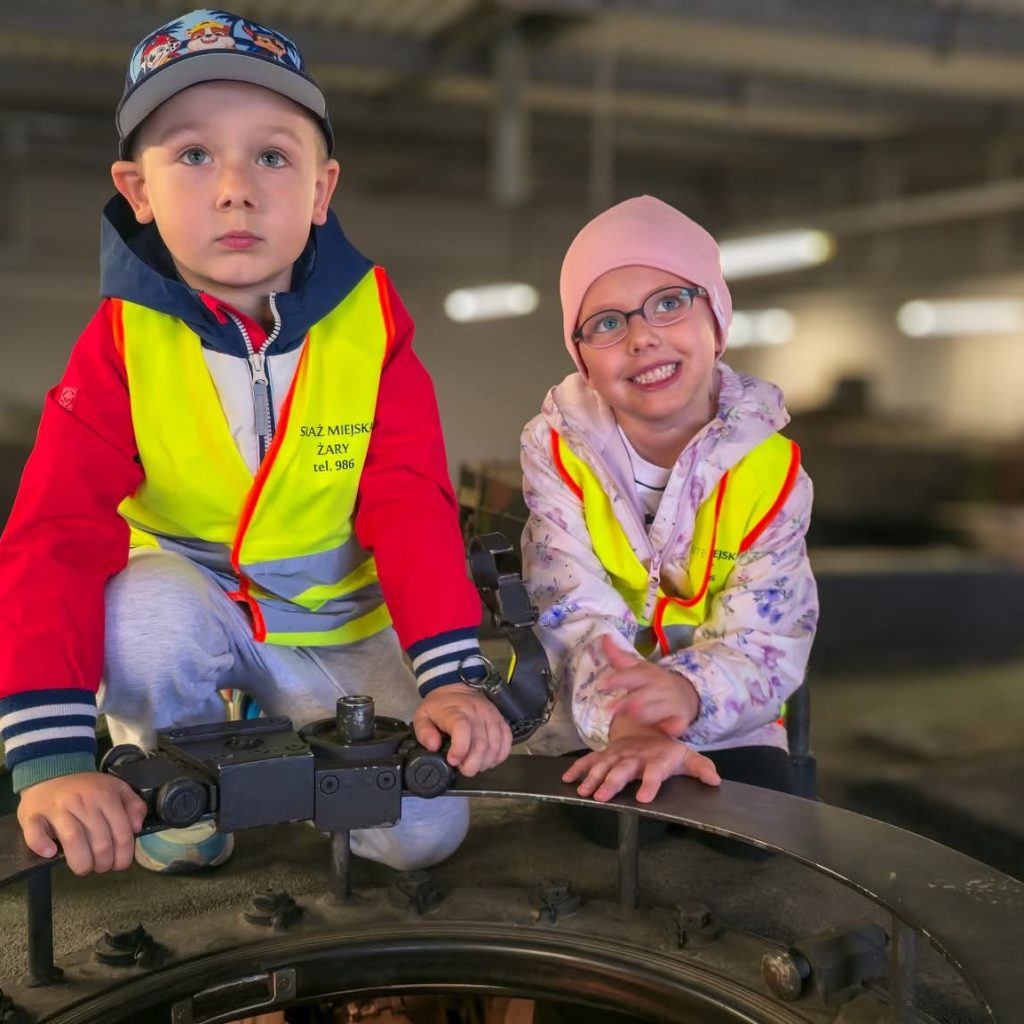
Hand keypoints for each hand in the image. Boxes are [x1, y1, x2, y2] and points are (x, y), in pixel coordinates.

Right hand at [17, 771, 146, 875]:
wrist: (51, 771)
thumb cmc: (87, 787)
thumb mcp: (116, 788)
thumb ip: (133, 805)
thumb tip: (137, 828)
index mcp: (106, 796)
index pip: (121, 832)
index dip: (124, 855)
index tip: (119, 864)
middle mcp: (83, 802)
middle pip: (99, 841)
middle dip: (103, 863)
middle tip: (101, 867)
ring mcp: (57, 808)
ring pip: (73, 839)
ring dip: (82, 862)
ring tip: (84, 867)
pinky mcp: (33, 815)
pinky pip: (35, 833)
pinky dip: (42, 846)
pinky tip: (51, 853)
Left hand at [413, 683, 512, 776]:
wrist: (456, 689)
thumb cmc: (441, 706)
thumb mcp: (422, 716)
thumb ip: (424, 732)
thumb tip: (433, 746)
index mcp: (455, 712)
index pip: (462, 729)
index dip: (459, 749)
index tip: (453, 760)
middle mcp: (476, 713)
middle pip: (481, 743)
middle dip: (472, 764)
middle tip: (463, 768)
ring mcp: (491, 716)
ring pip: (495, 745)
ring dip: (485, 762)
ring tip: (475, 764)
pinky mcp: (501, 720)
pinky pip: (507, 741)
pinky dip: (500, 755)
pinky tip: (489, 759)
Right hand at [562, 718, 719, 802]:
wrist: (646, 726)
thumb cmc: (666, 749)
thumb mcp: (685, 756)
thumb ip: (699, 767)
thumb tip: (715, 780)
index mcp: (656, 759)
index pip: (654, 772)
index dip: (650, 784)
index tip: (643, 798)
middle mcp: (634, 757)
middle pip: (623, 770)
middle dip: (612, 782)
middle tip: (603, 796)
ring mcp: (618, 755)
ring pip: (603, 765)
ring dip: (592, 777)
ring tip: (584, 791)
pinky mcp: (605, 754)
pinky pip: (589, 760)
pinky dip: (577, 769)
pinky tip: (567, 779)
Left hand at [597, 634, 699, 736]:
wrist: (686, 694)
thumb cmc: (654, 682)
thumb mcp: (638, 667)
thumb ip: (618, 656)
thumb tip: (604, 637)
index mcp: (647, 674)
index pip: (631, 675)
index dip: (618, 679)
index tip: (605, 683)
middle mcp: (659, 687)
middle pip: (641, 696)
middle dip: (627, 702)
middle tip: (610, 709)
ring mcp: (671, 703)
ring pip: (654, 712)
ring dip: (643, 715)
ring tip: (631, 717)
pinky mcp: (680, 719)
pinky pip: (674, 725)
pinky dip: (669, 727)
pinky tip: (663, 728)